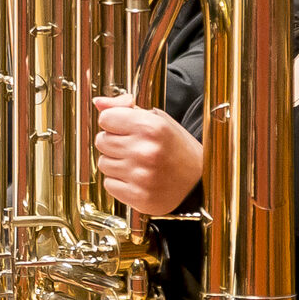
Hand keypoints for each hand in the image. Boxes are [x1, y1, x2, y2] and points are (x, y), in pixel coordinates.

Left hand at [92, 93, 202, 215]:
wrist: (199, 180)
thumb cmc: (177, 148)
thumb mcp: (158, 120)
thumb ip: (125, 108)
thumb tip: (99, 103)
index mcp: (151, 127)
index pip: (106, 119)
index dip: (114, 122)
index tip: (126, 128)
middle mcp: (145, 151)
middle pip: (101, 141)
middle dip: (114, 142)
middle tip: (135, 147)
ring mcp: (141, 176)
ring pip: (103, 163)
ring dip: (116, 163)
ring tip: (137, 163)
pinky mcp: (138, 197)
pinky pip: (108, 184)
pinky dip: (119, 182)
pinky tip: (137, 178)